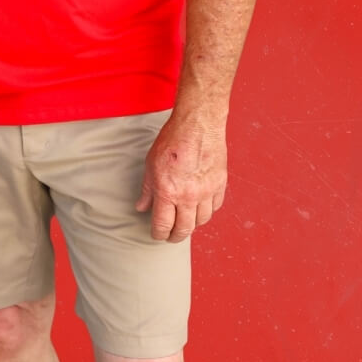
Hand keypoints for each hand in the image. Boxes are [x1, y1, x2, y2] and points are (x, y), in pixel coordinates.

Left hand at [135, 112, 227, 242]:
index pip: (163, 225)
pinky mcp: (220, 185)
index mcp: (168, 192)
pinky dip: (207, 211)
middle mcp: (189, 197)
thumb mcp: (151, 163)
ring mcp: (206, 192)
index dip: (159, 234)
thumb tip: (142, 207)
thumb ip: (147, 189)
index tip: (157, 235)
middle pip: (184, 229)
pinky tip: (201, 207)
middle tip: (172, 236)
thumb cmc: (172, 140)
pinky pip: (215, 207)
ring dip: (192, 224)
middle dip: (176, 236)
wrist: (198, 124)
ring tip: (186, 221)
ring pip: (201, 221)